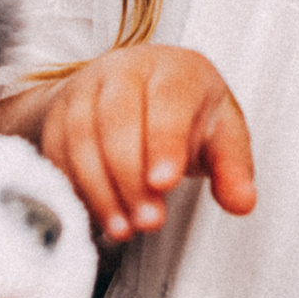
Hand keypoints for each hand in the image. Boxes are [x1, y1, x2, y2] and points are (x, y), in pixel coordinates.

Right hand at [0, 46, 254, 240]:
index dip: (164, 142)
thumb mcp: (222, 133)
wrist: (137, 88)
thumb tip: (242, 201)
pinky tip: (95, 214)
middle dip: (130, 177)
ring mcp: (87, 88)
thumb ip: (234, 167)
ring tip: (123, 228)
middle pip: (118, 118)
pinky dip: (74, 187)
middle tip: (148, 221)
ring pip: (81, 136)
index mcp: (174, 69)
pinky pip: (56, 150)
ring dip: (100, 189)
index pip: (168, 100)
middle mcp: (126, 69)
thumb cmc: (185, 112)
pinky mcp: (59, 113)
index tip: (164, 183)